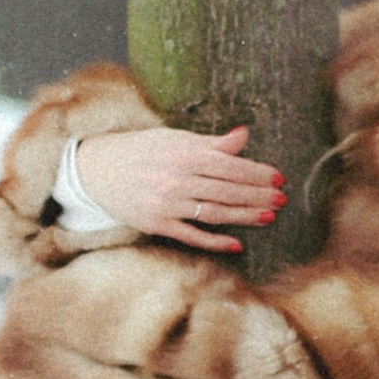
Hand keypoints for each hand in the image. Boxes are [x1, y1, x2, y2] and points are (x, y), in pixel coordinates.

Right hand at [74, 127, 285, 253]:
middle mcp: (178, 179)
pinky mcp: (158, 224)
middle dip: (259, 195)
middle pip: (228, 190)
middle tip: (282, 200)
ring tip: (269, 217)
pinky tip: (237, 243)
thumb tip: (244, 135)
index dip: (258, 173)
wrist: (96, 170)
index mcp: (184, 153)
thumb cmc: (141, 150)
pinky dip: (216, 241)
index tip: (279, 178)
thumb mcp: (175, 138)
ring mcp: (168, 204)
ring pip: (216, 213)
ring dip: (245, 216)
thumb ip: (211, 142)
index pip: (231, 165)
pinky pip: (193, 236)